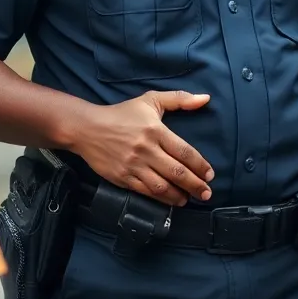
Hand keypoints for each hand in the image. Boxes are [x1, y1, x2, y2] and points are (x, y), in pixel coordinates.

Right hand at [72, 90, 213, 206]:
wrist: (87, 128)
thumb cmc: (122, 114)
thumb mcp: (151, 100)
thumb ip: (180, 99)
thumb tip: (206, 98)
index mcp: (156, 130)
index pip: (184, 152)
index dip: (200, 166)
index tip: (210, 174)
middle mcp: (146, 150)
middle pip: (176, 172)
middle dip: (195, 185)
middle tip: (206, 193)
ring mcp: (133, 166)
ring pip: (161, 186)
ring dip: (178, 196)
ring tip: (189, 199)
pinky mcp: (122, 178)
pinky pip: (144, 191)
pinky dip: (159, 198)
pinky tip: (169, 200)